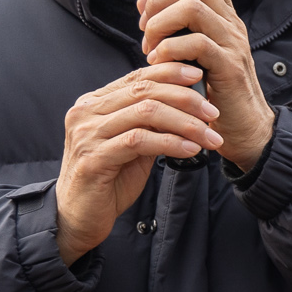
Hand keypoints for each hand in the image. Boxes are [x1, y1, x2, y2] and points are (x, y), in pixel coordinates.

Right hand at [55, 63, 221, 264]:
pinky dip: (170, 143)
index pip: (136, 77)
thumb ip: (150, 123)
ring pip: (145, 113)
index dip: (169, 72)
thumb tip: (187, 104)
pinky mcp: (93, 158)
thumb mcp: (133, 145)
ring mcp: (87, 134)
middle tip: (213, 112)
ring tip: (209, 136)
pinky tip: (191, 149)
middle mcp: (86, 112)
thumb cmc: (108, 180)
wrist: (78, 218)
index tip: (199, 75)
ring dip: (185, 123)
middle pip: (144, 91)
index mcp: (93, 103)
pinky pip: (139, 141)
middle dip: (185, 99)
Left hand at [137, 0, 276, 171]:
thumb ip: (171, 26)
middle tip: (146, 29)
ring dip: (161, 24)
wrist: (246, 131)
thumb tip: (144, 0)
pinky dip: (170, 49)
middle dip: (160, 0)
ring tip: (151, 48)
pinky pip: (196, 43)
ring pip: (193, 7)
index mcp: (224, 18)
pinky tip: (160, 63)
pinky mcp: (229, 67)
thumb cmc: (215, 95)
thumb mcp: (191, 55)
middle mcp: (232, 25)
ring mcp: (233, 44)